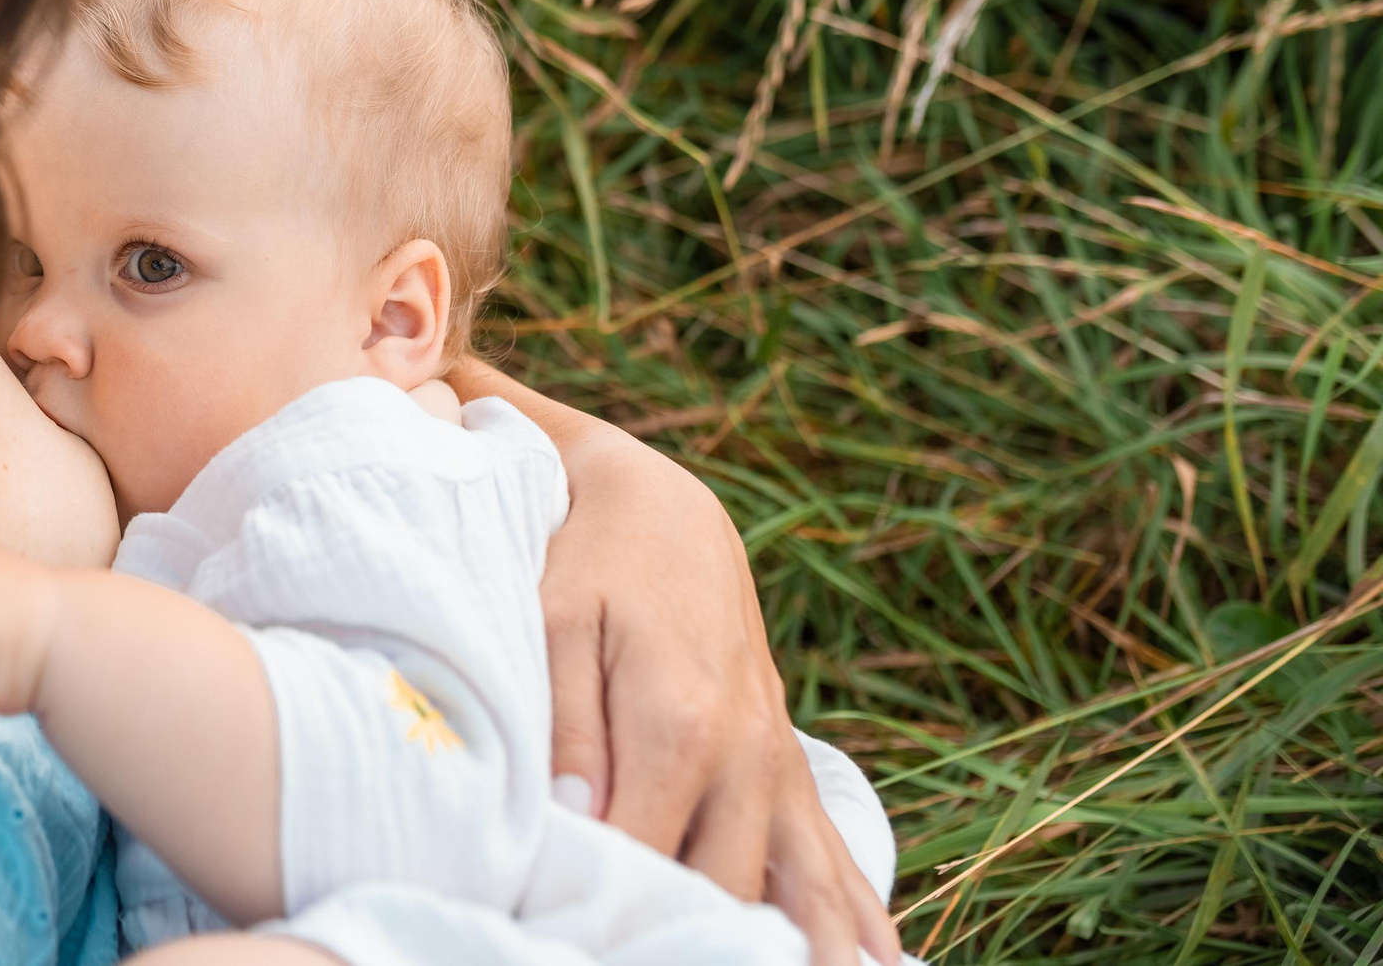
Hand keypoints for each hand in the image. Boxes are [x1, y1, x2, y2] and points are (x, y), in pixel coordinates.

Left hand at [450, 363, 899, 965]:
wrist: (663, 513)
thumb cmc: (592, 566)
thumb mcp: (556, 623)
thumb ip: (567, 724)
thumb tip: (577, 816)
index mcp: (679, 725)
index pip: (649, 858)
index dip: (615, 911)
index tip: (578, 941)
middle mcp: (745, 756)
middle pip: (728, 889)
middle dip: (701, 946)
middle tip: (648, 959)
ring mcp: (777, 765)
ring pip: (804, 886)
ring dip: (813, 951)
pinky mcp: (788, 768)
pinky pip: (834, 855)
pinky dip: (856, 915)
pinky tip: (878, 964)